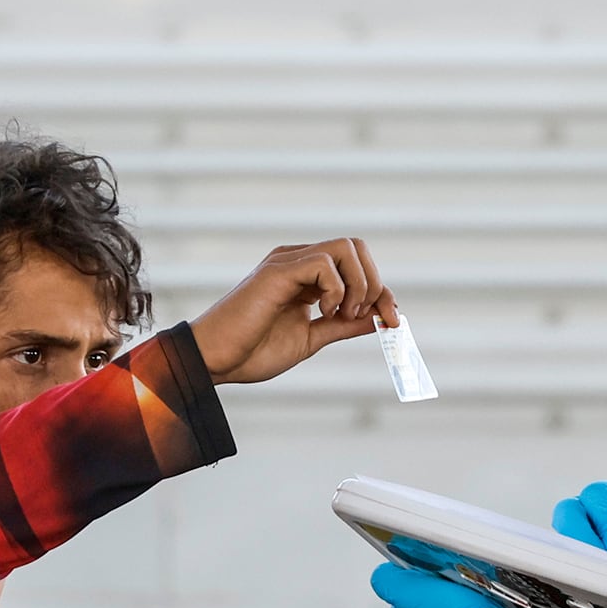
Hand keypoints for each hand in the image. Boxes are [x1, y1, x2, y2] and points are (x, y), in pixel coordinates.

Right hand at [190, 240, 399, 383]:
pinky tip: (321, 313)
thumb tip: (379, 319)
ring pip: (345, 248)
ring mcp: (287, 262)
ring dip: (358, 285)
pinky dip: (336, 290)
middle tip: (361, 318)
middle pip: (357, 247)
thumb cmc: (252, 351)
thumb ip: (342, 325)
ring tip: (340, 316)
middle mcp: (298, 262)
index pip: (357, 266)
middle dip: (375, 283)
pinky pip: (324, 263)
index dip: (382, 291)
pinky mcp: (277, 271)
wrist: (215, 360)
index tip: (392, 321)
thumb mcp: (310, 339)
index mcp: (306, 276)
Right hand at [554, 481, 606, 577]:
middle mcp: (597, 520)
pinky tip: (591, 592)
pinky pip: (562, 570)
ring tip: (597, 580)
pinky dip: (572, 579)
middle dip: (580, 537)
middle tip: (600, 564)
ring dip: (574, 559)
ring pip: (559, 542)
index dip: (605, 520)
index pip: (600, 496)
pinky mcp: (576, 572)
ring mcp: (583, 546)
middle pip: (569, 511)